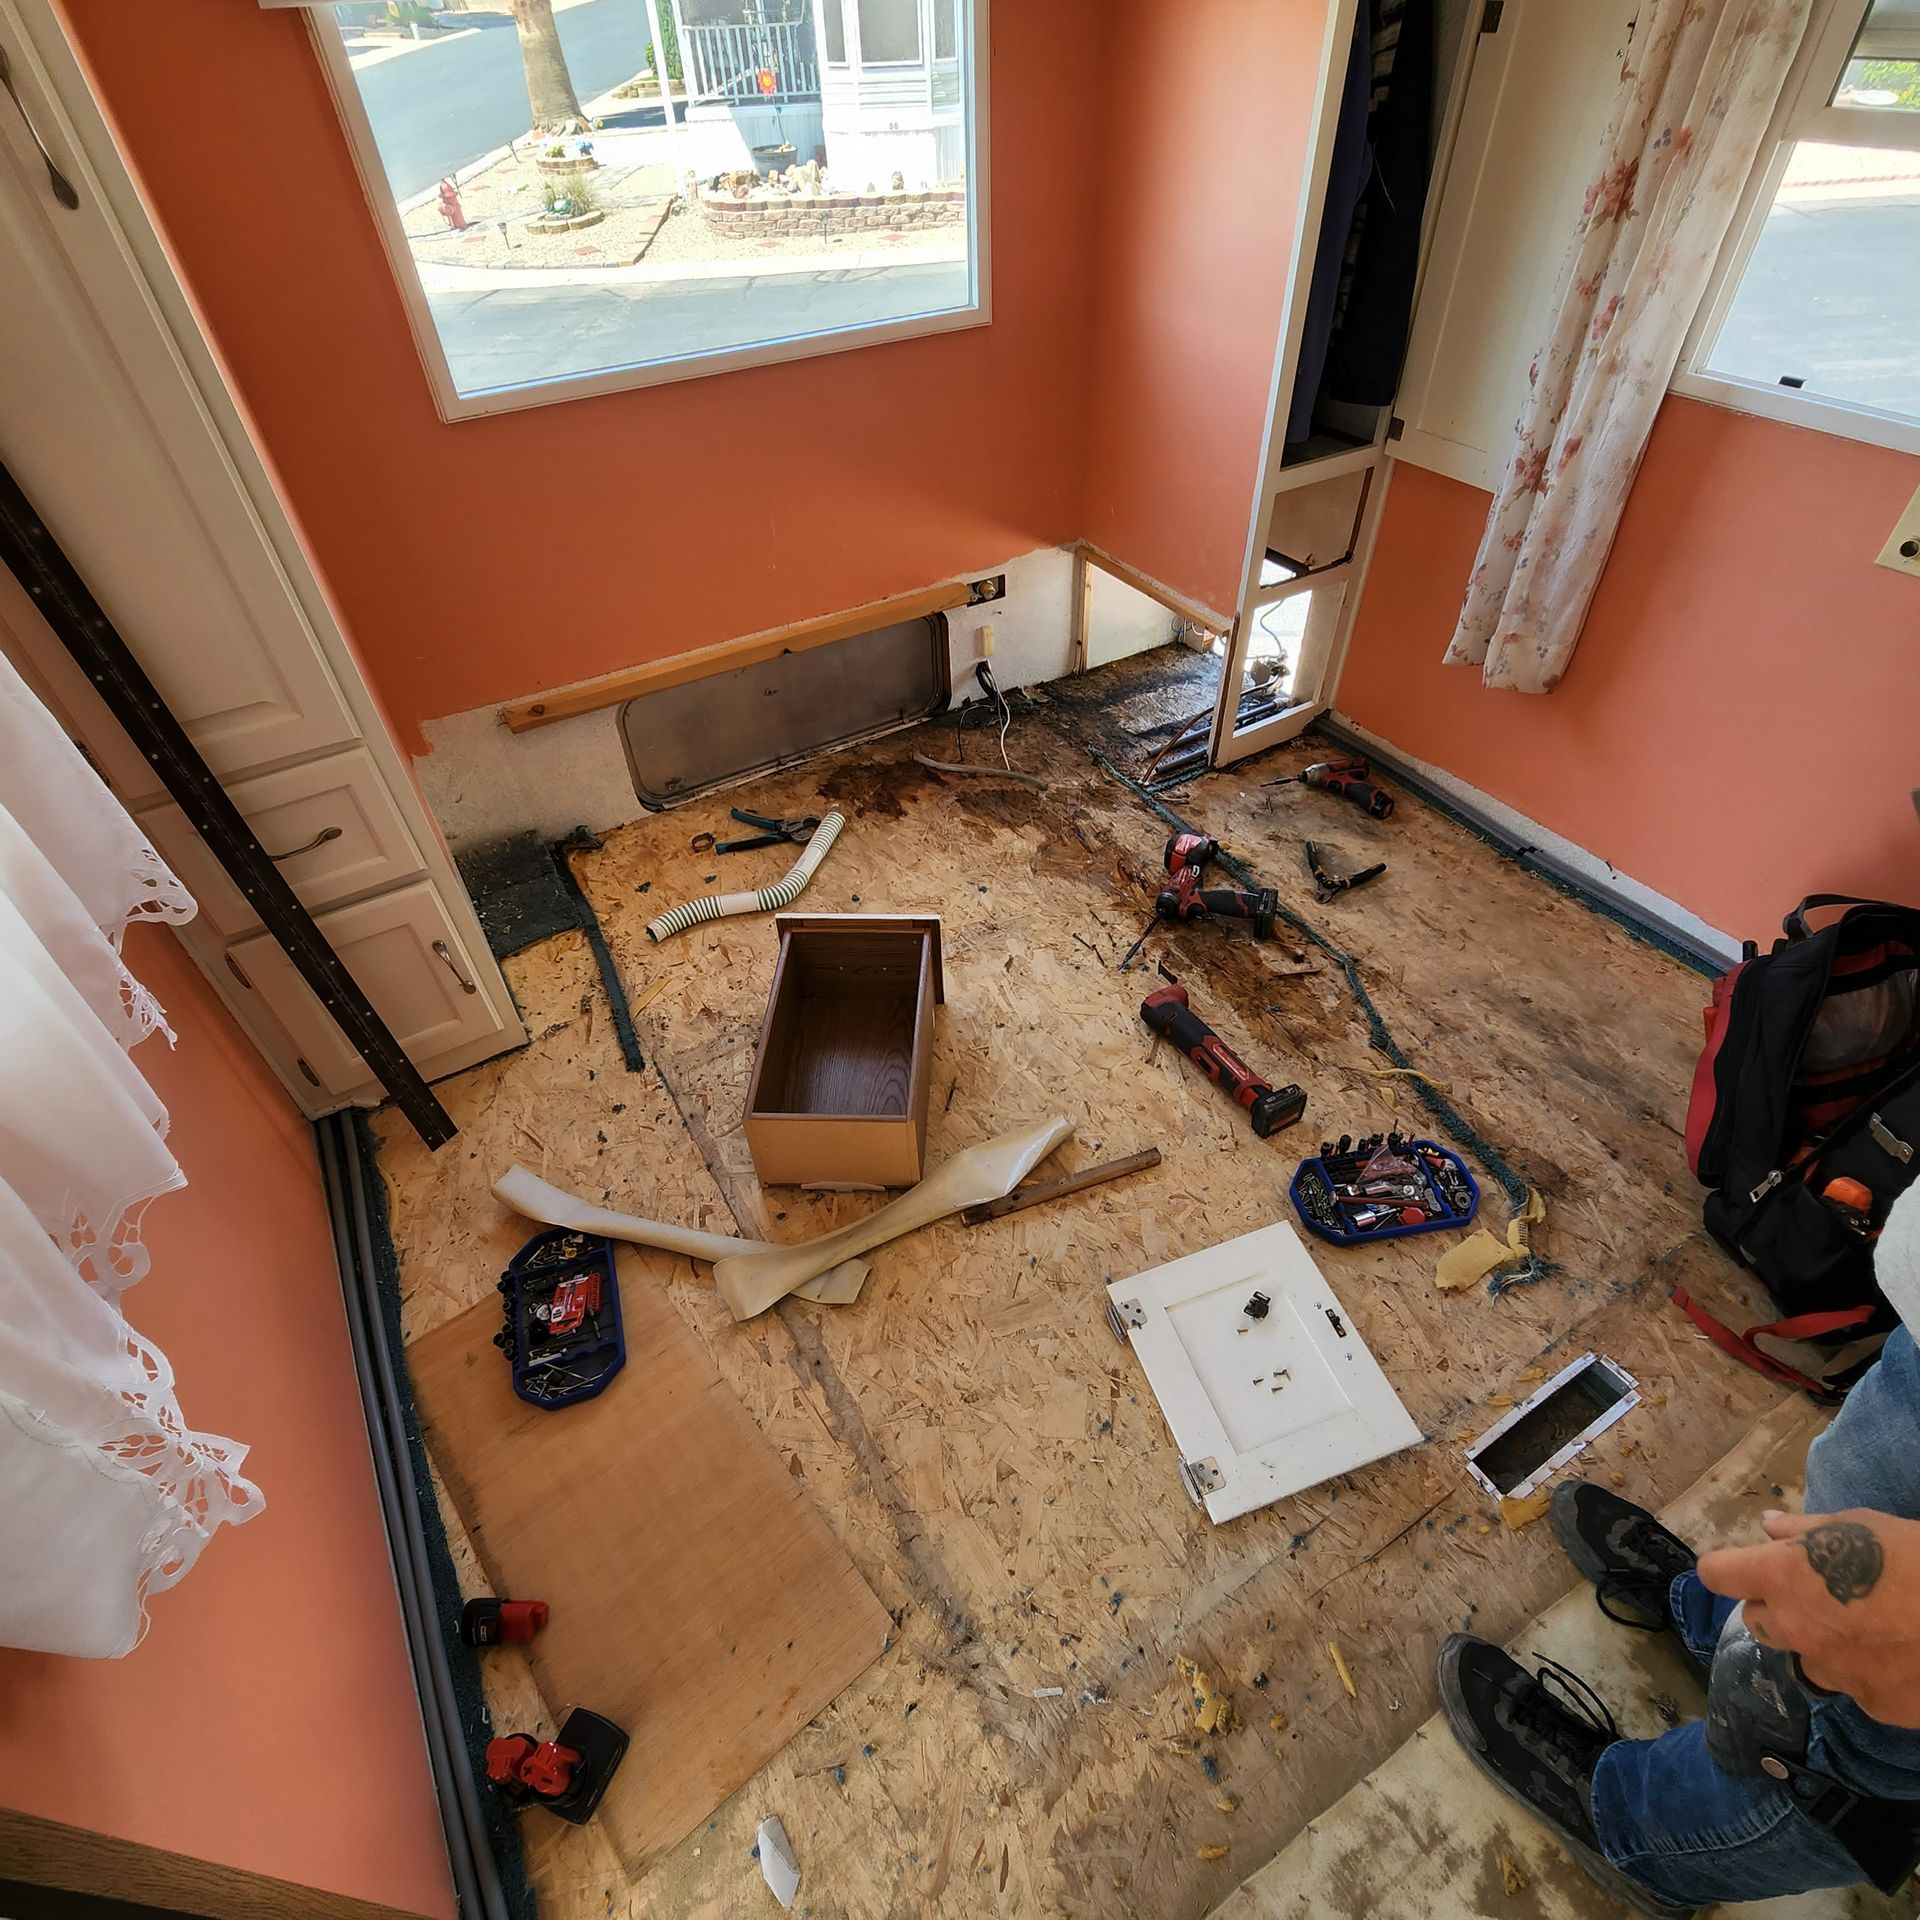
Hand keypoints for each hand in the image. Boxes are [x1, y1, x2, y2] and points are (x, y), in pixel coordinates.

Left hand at [1699, 1508, 1919, 1727]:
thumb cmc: (1913, 1557)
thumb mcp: (1857, 1525)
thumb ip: (1804, 1531)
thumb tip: (1770, 1528)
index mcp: (1783, 1578)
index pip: (1716, 1575)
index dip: (1728, 1569)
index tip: (1743, 1568)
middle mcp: (1796, 1629)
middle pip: (1758, 1622)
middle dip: (1777, 1609)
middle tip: (1818, 1597)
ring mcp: (1833, 1672)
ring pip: (1807, 1657)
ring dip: (1823, 1644)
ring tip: (1868, 1629)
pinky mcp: (1870, 1704)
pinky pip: (1854, 1686)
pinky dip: (1867, 1673)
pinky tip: (1897, 1657)